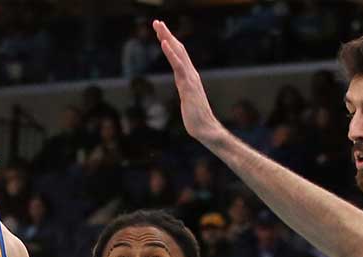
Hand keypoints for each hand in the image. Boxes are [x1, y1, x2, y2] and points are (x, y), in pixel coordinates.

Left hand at [154, 20, 228, 146]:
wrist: (206, 129)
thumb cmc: (197, 119)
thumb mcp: (188, 100)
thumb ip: (185, 91)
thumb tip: (183, 88)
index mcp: (190, 76)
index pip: (179, 55)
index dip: (169, 41)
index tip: (160, 32)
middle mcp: (191, 73)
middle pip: (178, 48)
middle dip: (167, 34)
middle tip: (156, 21)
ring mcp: (190, 78)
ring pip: (178, 53)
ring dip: (167, 38)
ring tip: (158, 26)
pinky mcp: (187, 84)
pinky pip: (178, 65)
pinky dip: (171, 53)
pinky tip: (164, 43)